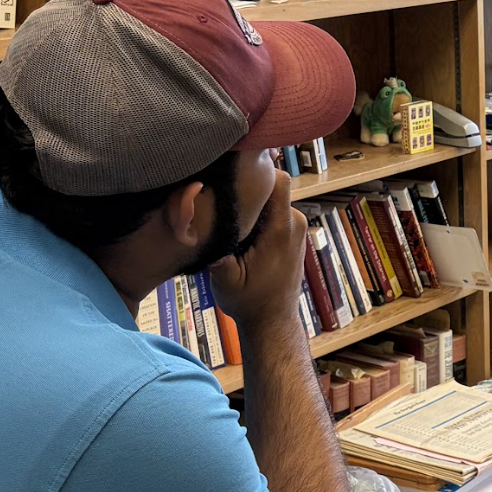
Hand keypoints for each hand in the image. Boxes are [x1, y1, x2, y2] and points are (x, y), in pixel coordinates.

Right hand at [209, 170, 307, 326]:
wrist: (271, 321)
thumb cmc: (249, 302)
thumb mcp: (225, 280)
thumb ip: (215, 253)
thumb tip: (195, 225)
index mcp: (281, 229)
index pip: (279, 180)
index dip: (259, 170)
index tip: (235, 171)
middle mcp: (294, 224)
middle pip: (273, 186)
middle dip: (250, 187)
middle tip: (222, 192)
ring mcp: (296, 228)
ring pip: (272, 199)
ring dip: (253, 202)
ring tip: (228, 210)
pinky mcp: (292, 234)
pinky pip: (275, 211)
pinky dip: (259, 213)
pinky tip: (239, 224)